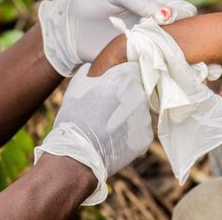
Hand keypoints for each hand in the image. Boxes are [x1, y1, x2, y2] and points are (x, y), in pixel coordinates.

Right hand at [34, 62, 152, 204]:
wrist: (77, 155)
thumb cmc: (75, 117)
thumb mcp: (77, 86)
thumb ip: (88, 72)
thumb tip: (91, 67)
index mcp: (126, 77)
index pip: (132, 70)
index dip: (123, 77)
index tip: (113, 86)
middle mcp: (141, 95)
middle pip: (138, 91)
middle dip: (127, 97)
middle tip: (109, 109)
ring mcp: (146, 117)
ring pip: (140, 112)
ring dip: (130, 116)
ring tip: (109, 126)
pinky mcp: (146, 137)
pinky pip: (140, 130)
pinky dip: (131, 134)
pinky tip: (115, 138)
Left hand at [39, 0, 195, 75]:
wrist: (70, 29)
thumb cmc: (93, 3)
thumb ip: (139, 0)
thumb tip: (167, 16)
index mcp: (154, 1)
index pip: (179, 7)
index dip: (184, 15)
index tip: (178, 23)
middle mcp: (156, 22)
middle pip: (182, 29)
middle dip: (185, 36)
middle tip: (180, 43)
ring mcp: (150, 42)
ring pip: (174, 47)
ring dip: (177, 52)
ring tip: (176, 56)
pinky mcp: (141, 60)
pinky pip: (158, 63)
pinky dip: (164, 65)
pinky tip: (165, 67)